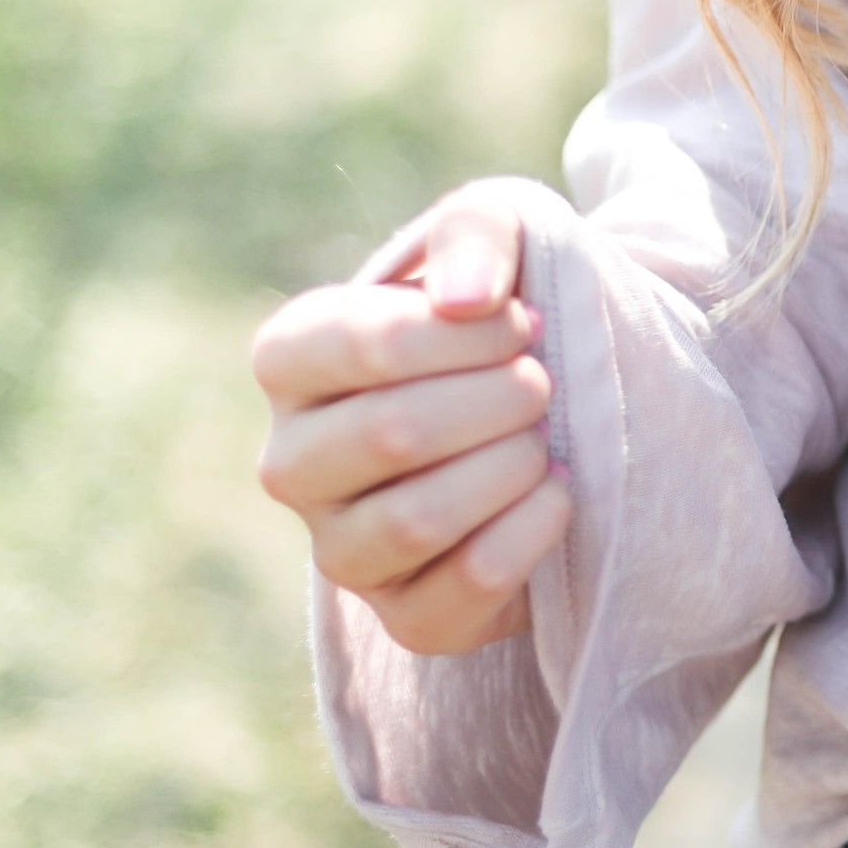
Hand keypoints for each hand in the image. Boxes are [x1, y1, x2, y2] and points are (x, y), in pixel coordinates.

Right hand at [252, 188, 571, 654]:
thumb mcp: (498, 237)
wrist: (552, 409)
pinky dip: (530, 533)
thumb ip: (477, 234)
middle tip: (540, 382)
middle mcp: (292, 461)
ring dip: (507, 468)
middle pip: (389, 435)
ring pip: (414, 520)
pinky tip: (557, 492)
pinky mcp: (406, 614)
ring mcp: (341, 548)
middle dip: (495, 401)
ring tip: (540, 438)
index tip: (523, 322)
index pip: (352, 345)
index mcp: (290, 359)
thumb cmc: (502, 314)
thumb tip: (465, 297)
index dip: (458, 335)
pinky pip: (464, 586)